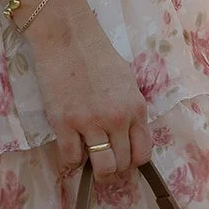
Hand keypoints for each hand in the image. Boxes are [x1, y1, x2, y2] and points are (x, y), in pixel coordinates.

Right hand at [24, 0, 152, 181]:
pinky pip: (71, 159)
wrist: (67, 36)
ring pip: (102, 167)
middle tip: (103, 163)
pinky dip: (70, 162)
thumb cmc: (97, 54)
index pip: (143, 153)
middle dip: (114, 169)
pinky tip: (69, 154)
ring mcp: (91, 123)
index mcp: (136, 109)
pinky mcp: (65, 123)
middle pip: (123, 164)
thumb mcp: (127, 81)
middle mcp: (118, 119)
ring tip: (89, 165)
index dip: (132, 162)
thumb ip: (130, 108)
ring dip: (96, 172)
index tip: (122, 160)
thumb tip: (129, 133)